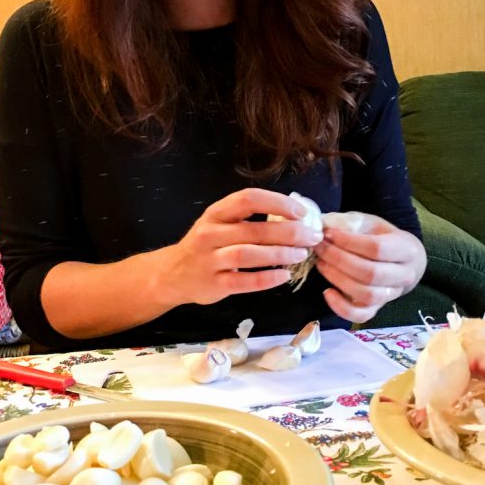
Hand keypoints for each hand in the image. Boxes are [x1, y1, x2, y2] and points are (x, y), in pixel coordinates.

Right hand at [161, 188, 322, 306]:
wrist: (173, 274)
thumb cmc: (206, 245)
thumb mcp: (220, 223)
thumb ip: (248, 218)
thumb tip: (294, 215)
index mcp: (216, 213)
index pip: (248, 199)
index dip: (277, 203)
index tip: (301, 212)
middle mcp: (211, 233)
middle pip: (254, 229)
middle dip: (288, 232)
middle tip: (312, 237)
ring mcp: (210, 260)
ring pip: (248, 255)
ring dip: (279, 254)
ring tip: (302, 255)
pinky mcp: (214, 284)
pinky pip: (244, 282)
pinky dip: (266, 279)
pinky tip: (284, 276)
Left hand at [314, 214, 425, 323]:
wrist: (403, 261)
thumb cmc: (383, 238)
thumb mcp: (371, 223)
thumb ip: (350, 223)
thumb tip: (324, 227)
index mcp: (406, 249)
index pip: (376, 248)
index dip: (348, 242)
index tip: (327, 234)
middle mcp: (404, 275)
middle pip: (370, 273)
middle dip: (339, 260)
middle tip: (319, 248)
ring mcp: (392, 295)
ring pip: (366, 295)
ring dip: (338, 279)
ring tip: (321, 263)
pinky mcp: (378, 308)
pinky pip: (361, 315)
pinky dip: (341, 307)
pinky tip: (327, 292)